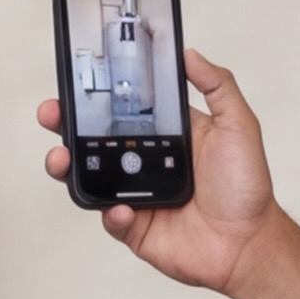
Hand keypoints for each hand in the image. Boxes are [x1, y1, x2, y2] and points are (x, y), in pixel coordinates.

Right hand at [39, 45, 287, 295]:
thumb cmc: (246, 188)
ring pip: (90, 178)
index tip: (79, 82)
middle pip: (94, 140)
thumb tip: (191, 54)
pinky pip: (110, 218)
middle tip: (52, 114)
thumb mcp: (238, 125)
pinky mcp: (134, 227)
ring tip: (62, 158)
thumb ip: (218, 86)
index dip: (98, 97)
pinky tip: (122, 208)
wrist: (248, 244)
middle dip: (66, 126)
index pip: (123, 111)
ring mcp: (136, 196)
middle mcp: (145, 163)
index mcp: (165, 136)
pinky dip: (110, 213)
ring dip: (69, 167)